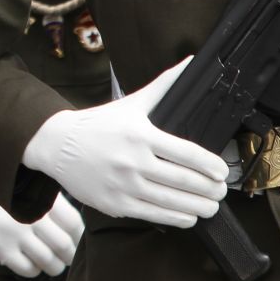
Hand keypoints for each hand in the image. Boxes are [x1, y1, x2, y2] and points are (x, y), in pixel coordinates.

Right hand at [0, 192, 82, 277]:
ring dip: (54, 267)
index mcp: (39, 199)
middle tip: (66, 258)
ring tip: (52, 264)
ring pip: (48, 261)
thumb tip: (83, 231)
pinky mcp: (1, 248)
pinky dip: (35, 270)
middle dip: (69, 257)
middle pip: (64, 245)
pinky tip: (31, 263)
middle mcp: (29, 215)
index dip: (80, 237)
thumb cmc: (8, 202)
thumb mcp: (30, 193)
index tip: (77, 242)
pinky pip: (29, 269)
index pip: (73, 222)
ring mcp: (14, 232)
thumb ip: (55, 205)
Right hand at [21, 57, 228, 227]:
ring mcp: (124, 185)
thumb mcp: (131, 103)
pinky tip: (188, 216)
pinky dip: (177, 218)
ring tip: (211, 205)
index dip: (211, 166)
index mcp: (141, 135)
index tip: (222, 172)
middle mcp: (133, 161)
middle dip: (211, 190)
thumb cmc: (97, 124)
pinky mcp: (115, 204)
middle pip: (184, 181)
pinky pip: (154, 215)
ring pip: (172, 202)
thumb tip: (191, 62)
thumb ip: (164, 86)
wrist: (56, 145)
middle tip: (222, 191)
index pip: (187, 153)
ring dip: (199, 207)